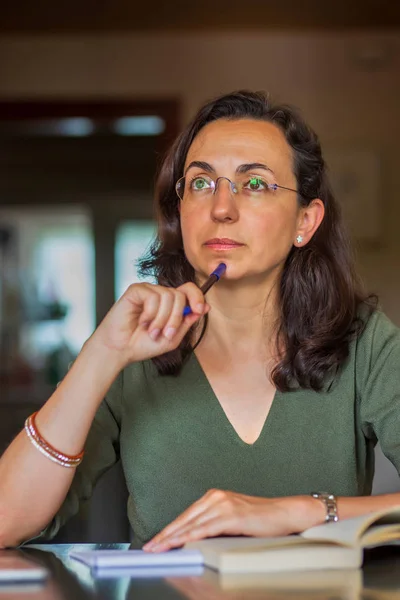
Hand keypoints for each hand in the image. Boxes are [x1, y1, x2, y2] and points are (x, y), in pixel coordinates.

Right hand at [88, 282, 208, 367]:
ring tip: (152, 332)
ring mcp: (148, 291)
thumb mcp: (173, 337)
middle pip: (180, 295)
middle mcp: (160, 294)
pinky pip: (153, 296)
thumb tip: (205, 307)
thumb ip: (188, 322)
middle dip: (176, 318)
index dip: (197, 296)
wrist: (121, 350)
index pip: (189, 290)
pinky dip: (150, 313)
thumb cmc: (143, 344)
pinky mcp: (136, 290)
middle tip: (166, 334)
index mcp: (171, 304)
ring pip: (168, 296)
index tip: (199, 309)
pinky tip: (142, 322)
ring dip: (162, 319)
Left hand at [143, 489, 322, 551]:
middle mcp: (216, 497)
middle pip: (185, 518)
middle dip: (165, 534)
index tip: (156, 540)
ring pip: (192, 523)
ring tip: (159, 549)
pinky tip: (180, 544)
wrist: (286, 513)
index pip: (186, 515)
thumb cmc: (262, 519)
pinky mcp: (232, 515)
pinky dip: (190, 536)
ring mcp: (224, 505)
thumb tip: (194, 538)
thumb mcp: (233, 519)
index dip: (169, 529)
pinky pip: (206, 528)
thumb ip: (214, 524)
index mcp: (215, 496)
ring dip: (172, 538)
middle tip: (149, 547)